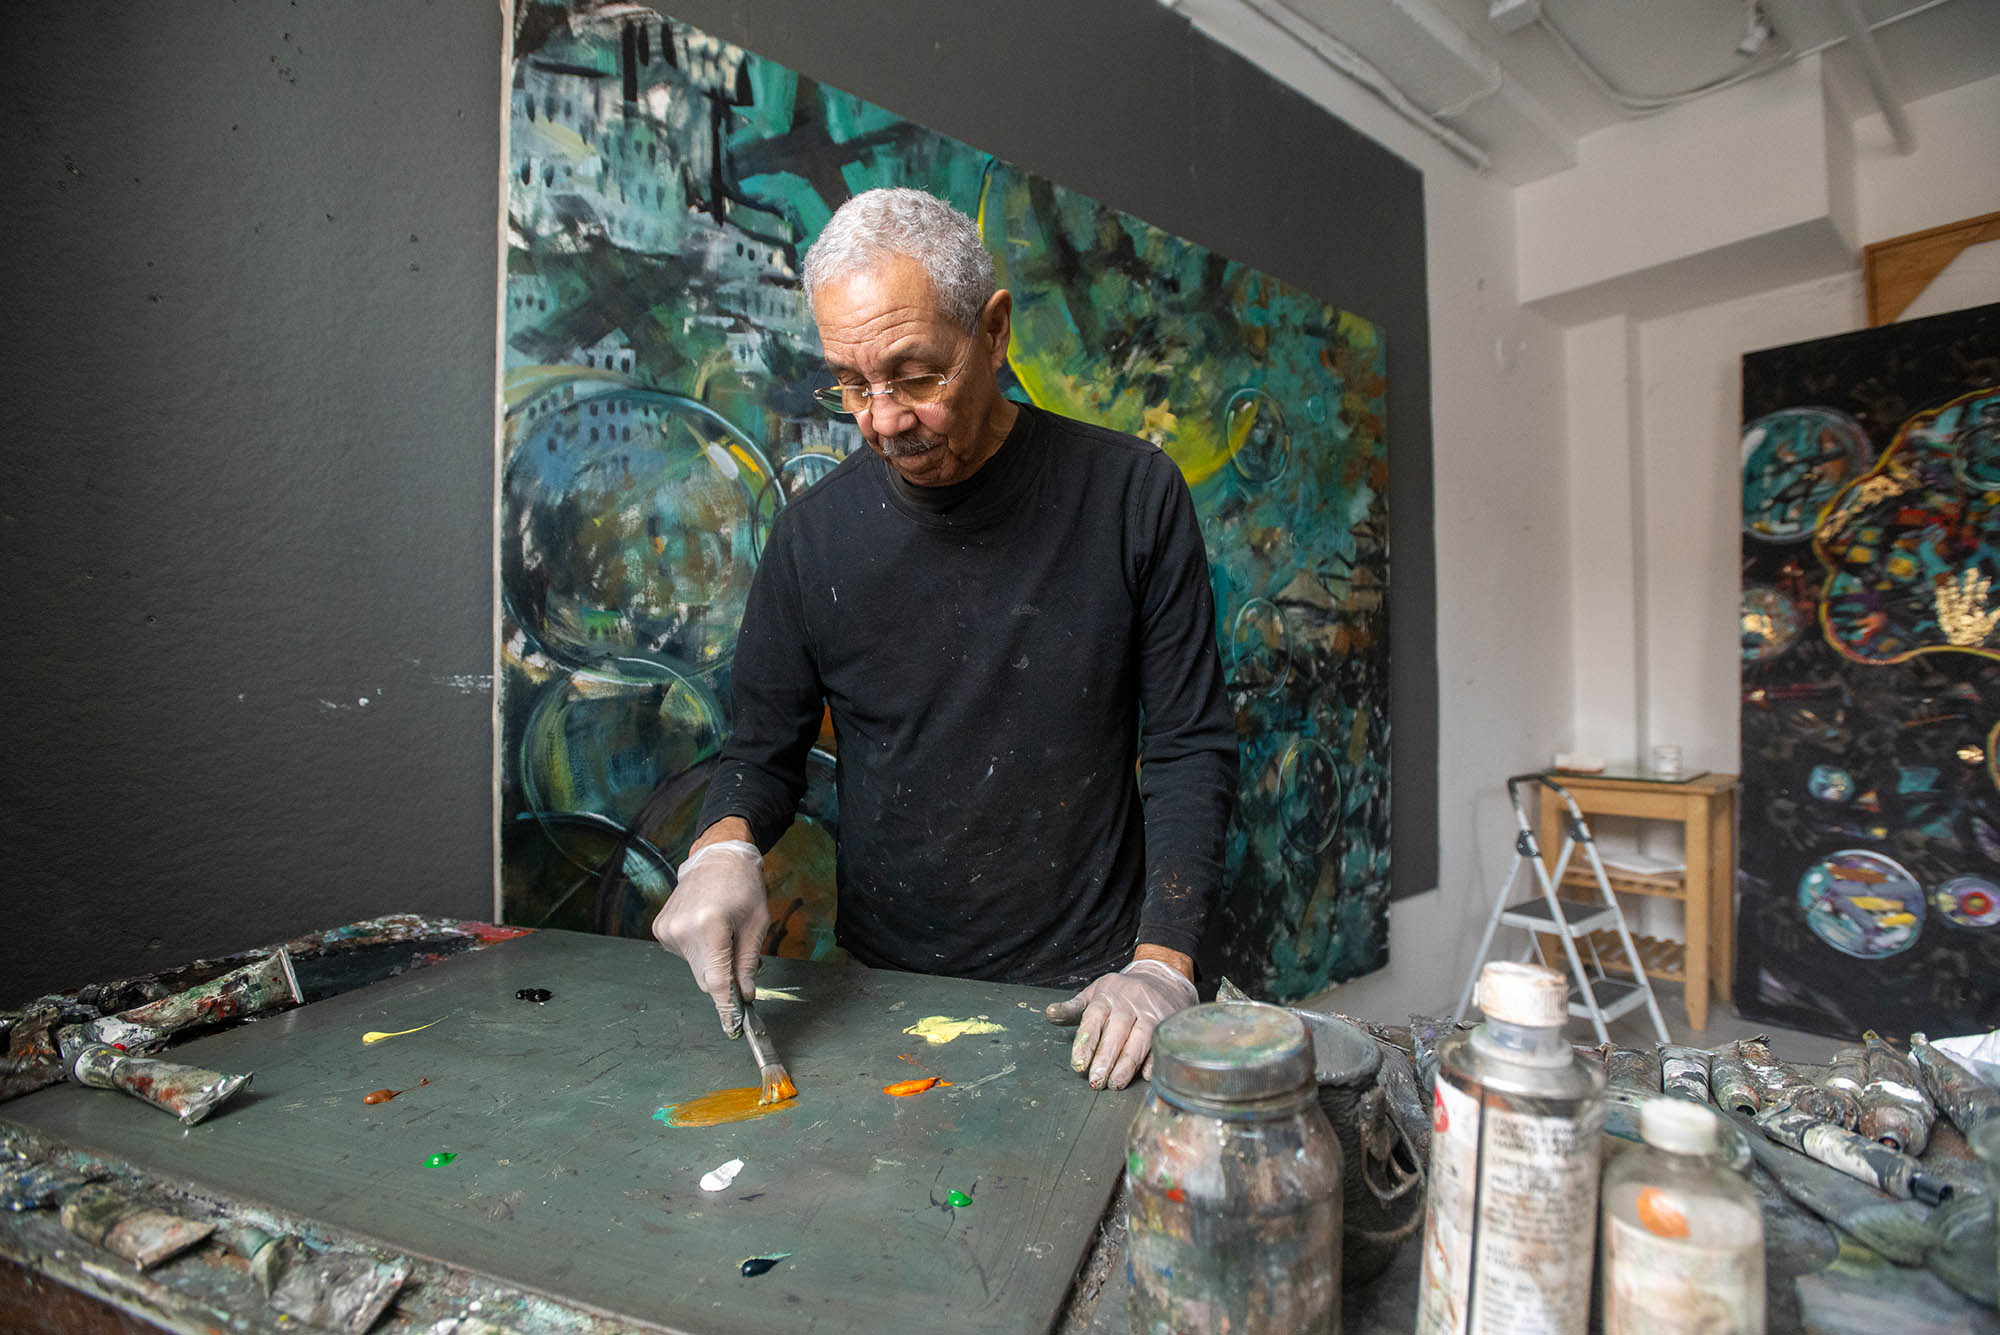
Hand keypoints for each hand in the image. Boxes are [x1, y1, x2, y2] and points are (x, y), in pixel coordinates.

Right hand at [650, 839, 768, 1036]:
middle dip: (724, 981)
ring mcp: (668, 930)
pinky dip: (699, 950)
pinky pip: (685, 955)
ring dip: (712, 962)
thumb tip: (745, 994)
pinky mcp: (660, 929)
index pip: (717, 980)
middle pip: (705, 978)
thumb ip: (747, 962)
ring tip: (723, 931)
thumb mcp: (756, 923)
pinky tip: (706, 926)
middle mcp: (683, 930)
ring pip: (695, 968)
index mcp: (710, 926)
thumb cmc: (742, 886)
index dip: (726, 1006)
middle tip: (741, 968)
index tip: (732, 1027)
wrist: (716, 856)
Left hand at [1044, 958, 1197, 1089]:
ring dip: (1128, 1064)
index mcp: (1107, 995)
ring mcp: (1151, 1012)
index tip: (1078, 1065)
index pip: (1094, 1020)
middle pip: (1117, 1032)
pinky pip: (1162, 1043)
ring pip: (1141, 1039)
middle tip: (1096, 1081)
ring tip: (1116, 1084)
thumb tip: (1049, 1014)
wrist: (1162, 976)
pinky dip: (1154, 1060)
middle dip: (1106, 1058)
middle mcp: (1130, 1003)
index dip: (1086, 1043)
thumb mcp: (1095, 992)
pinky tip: (1146, 1076)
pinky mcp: (1169, 1022)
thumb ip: (1073, 1008)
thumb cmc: (1121, 991)